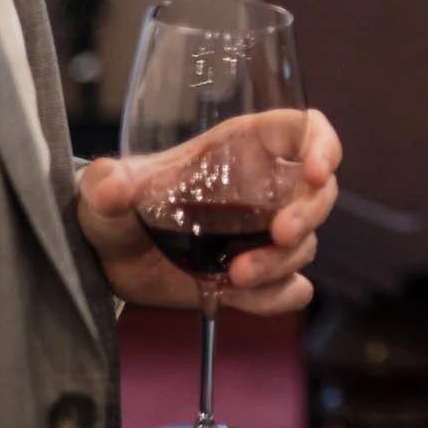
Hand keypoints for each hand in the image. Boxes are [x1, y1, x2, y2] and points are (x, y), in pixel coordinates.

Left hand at [77, 108, 341, 313]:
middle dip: (307, 213)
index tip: (318, 170)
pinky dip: (276, 296)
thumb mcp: (105, 190)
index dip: (322, 145)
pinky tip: (240, 297)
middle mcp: (265, 188)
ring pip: (305, 244)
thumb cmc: (119, 207)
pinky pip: (289, 288)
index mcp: (244, 149)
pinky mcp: (258, 278)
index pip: (303, 131)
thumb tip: (112, 189)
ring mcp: (264, 235)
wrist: (110, 261)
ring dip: (279, 263)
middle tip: (279, 234)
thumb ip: (107, 183)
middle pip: (319, 192)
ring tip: (234, 277)